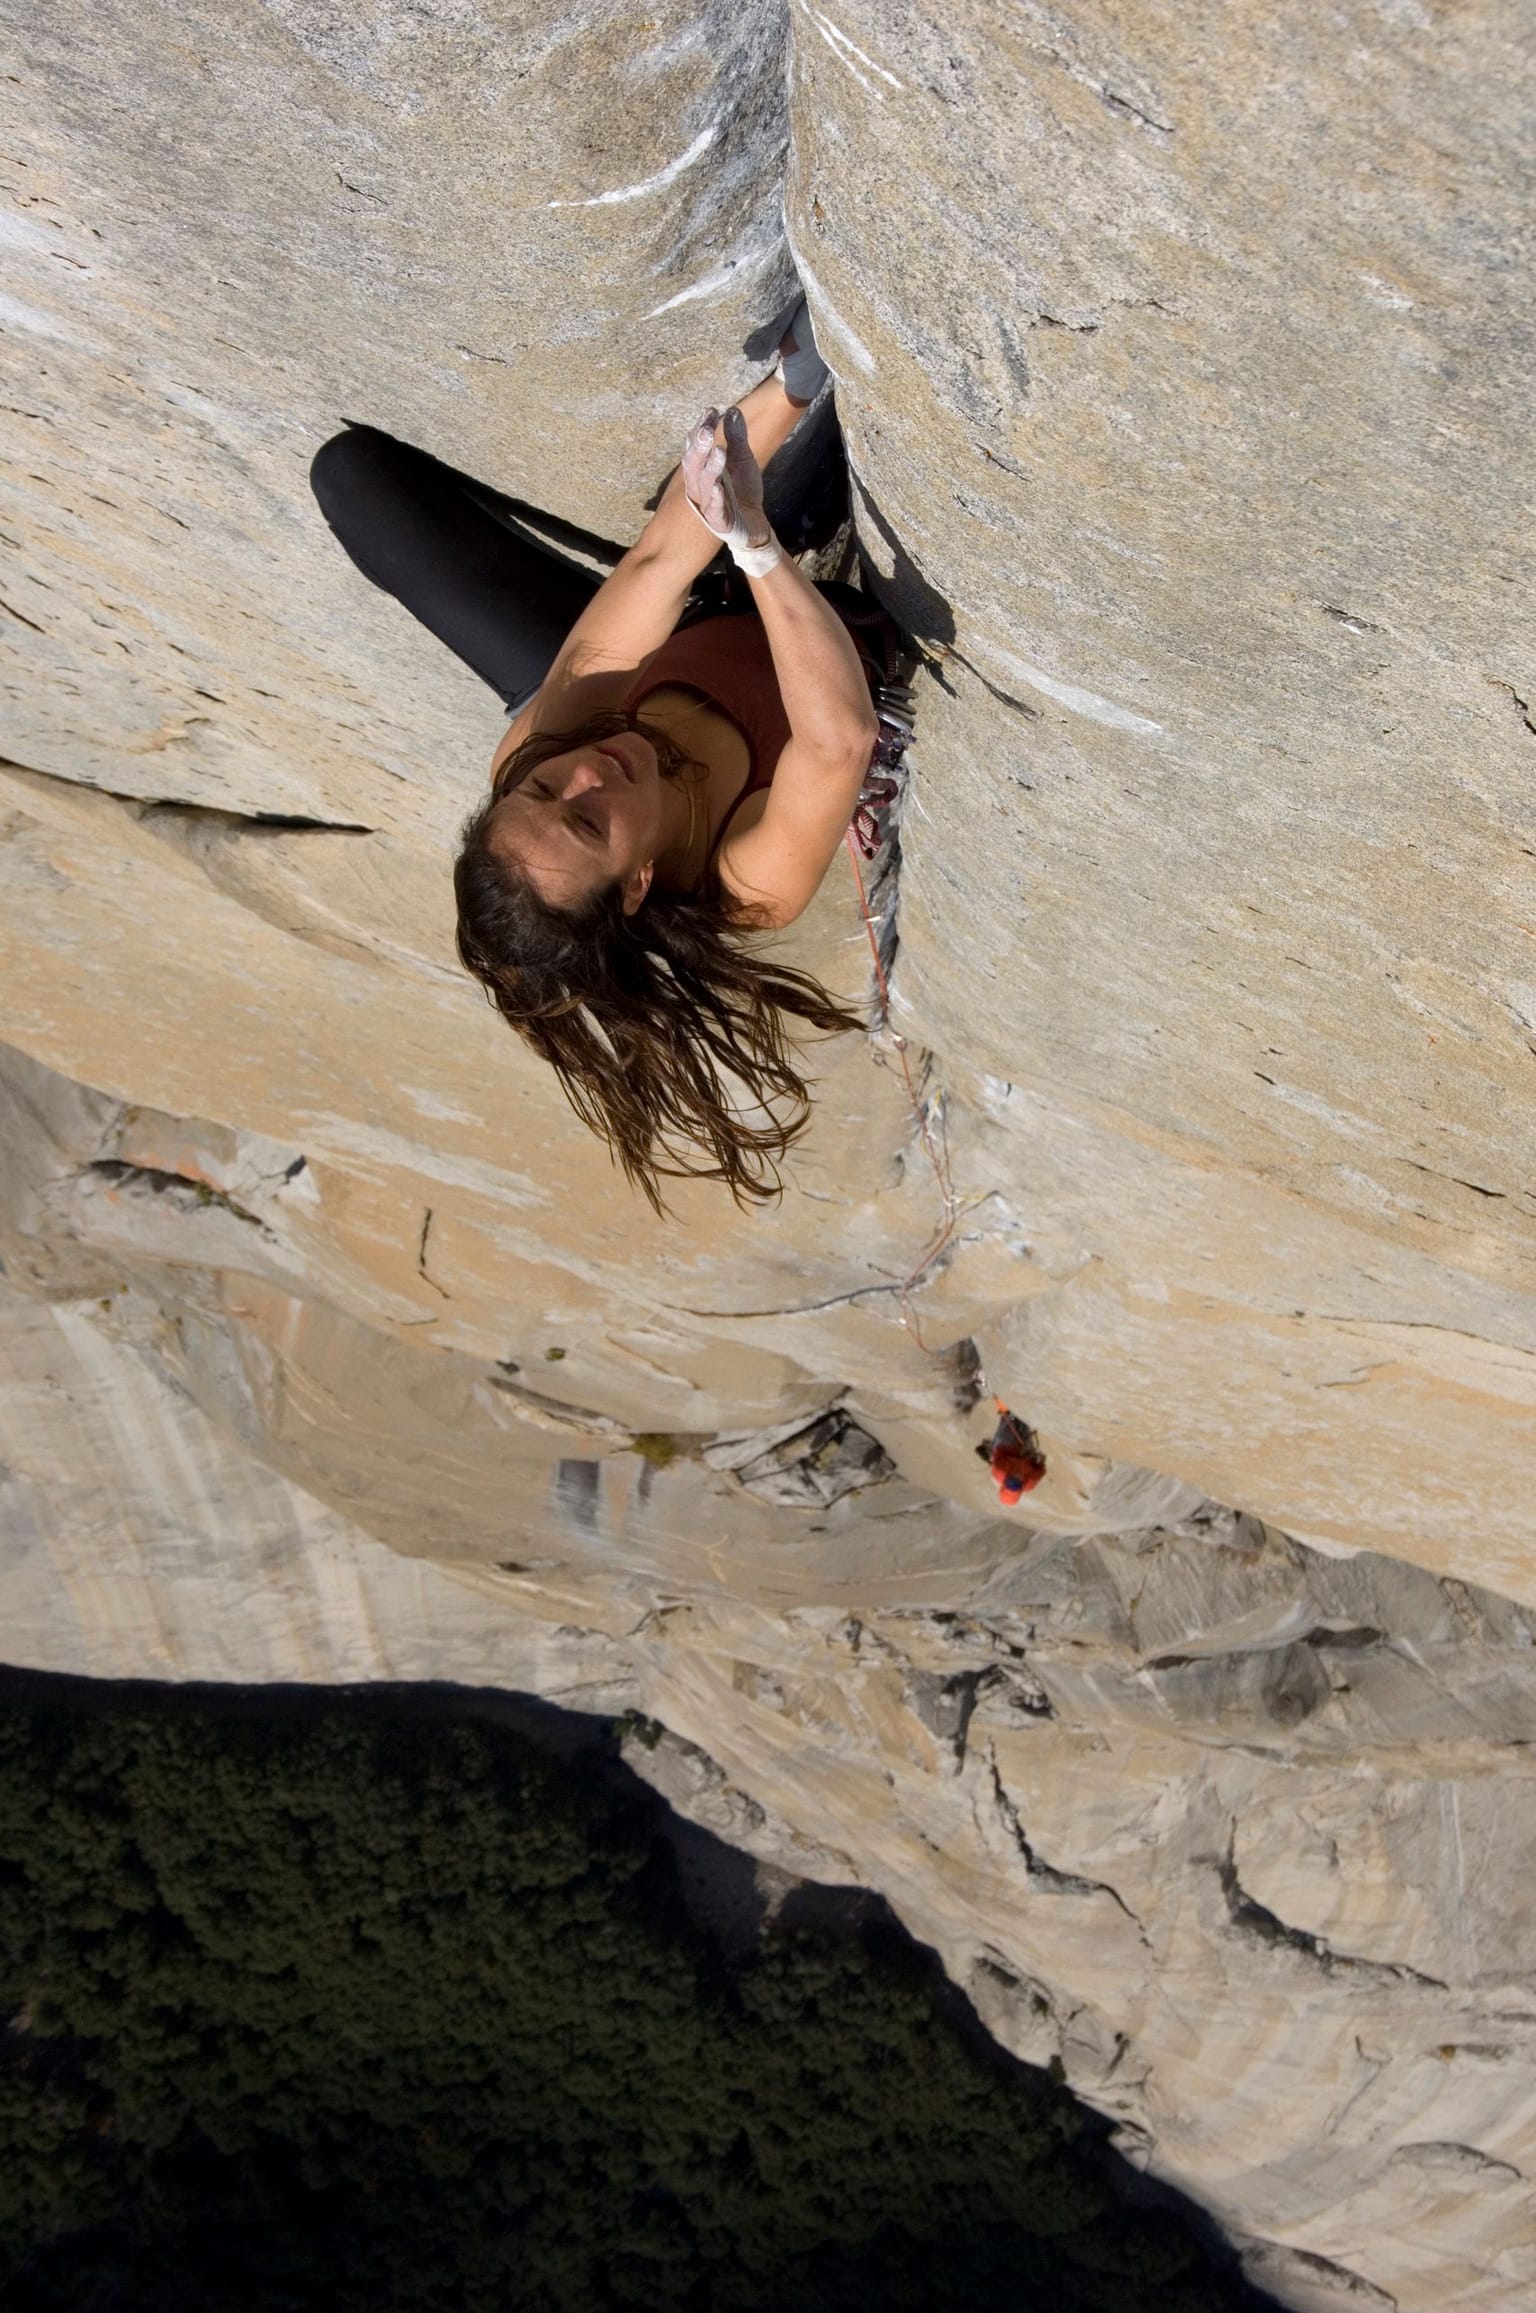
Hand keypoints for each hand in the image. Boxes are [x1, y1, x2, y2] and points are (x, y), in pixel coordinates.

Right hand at [681, 406, 768, 547]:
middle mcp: (698, 486)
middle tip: (707, 430)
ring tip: (719, 451)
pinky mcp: (719, 523)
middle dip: (699, 447)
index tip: (711, 411)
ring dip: (710, 469)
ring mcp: (707, 505)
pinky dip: (715, 500)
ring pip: (703, 486)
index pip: (697, 446)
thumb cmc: (743, 491)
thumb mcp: (743, 460)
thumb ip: (737, 438)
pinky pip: (714, 512)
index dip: (701, 428)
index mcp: (701, 470)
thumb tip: (733, 411)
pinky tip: (718, 488)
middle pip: (694, 465)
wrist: (754, 523)